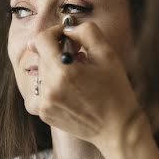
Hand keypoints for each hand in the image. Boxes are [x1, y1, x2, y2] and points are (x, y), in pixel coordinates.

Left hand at [33, 21, 146, 152]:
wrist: (117, 129)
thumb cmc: (116, 90)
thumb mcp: (107, 55)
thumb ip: (86, 33)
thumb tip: (67, 29)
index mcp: (63, 72)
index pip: (41, 40)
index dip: (54, 32)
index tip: (67, 36)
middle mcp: (49, 88)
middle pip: (42, 56)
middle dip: (58, 52)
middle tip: (80, 57)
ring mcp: (44, 103)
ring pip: (43, 73)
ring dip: (56, 69)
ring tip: (79, 77)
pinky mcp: (44, 113)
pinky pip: (43, 90)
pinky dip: (55, 86)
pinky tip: (74, 92)